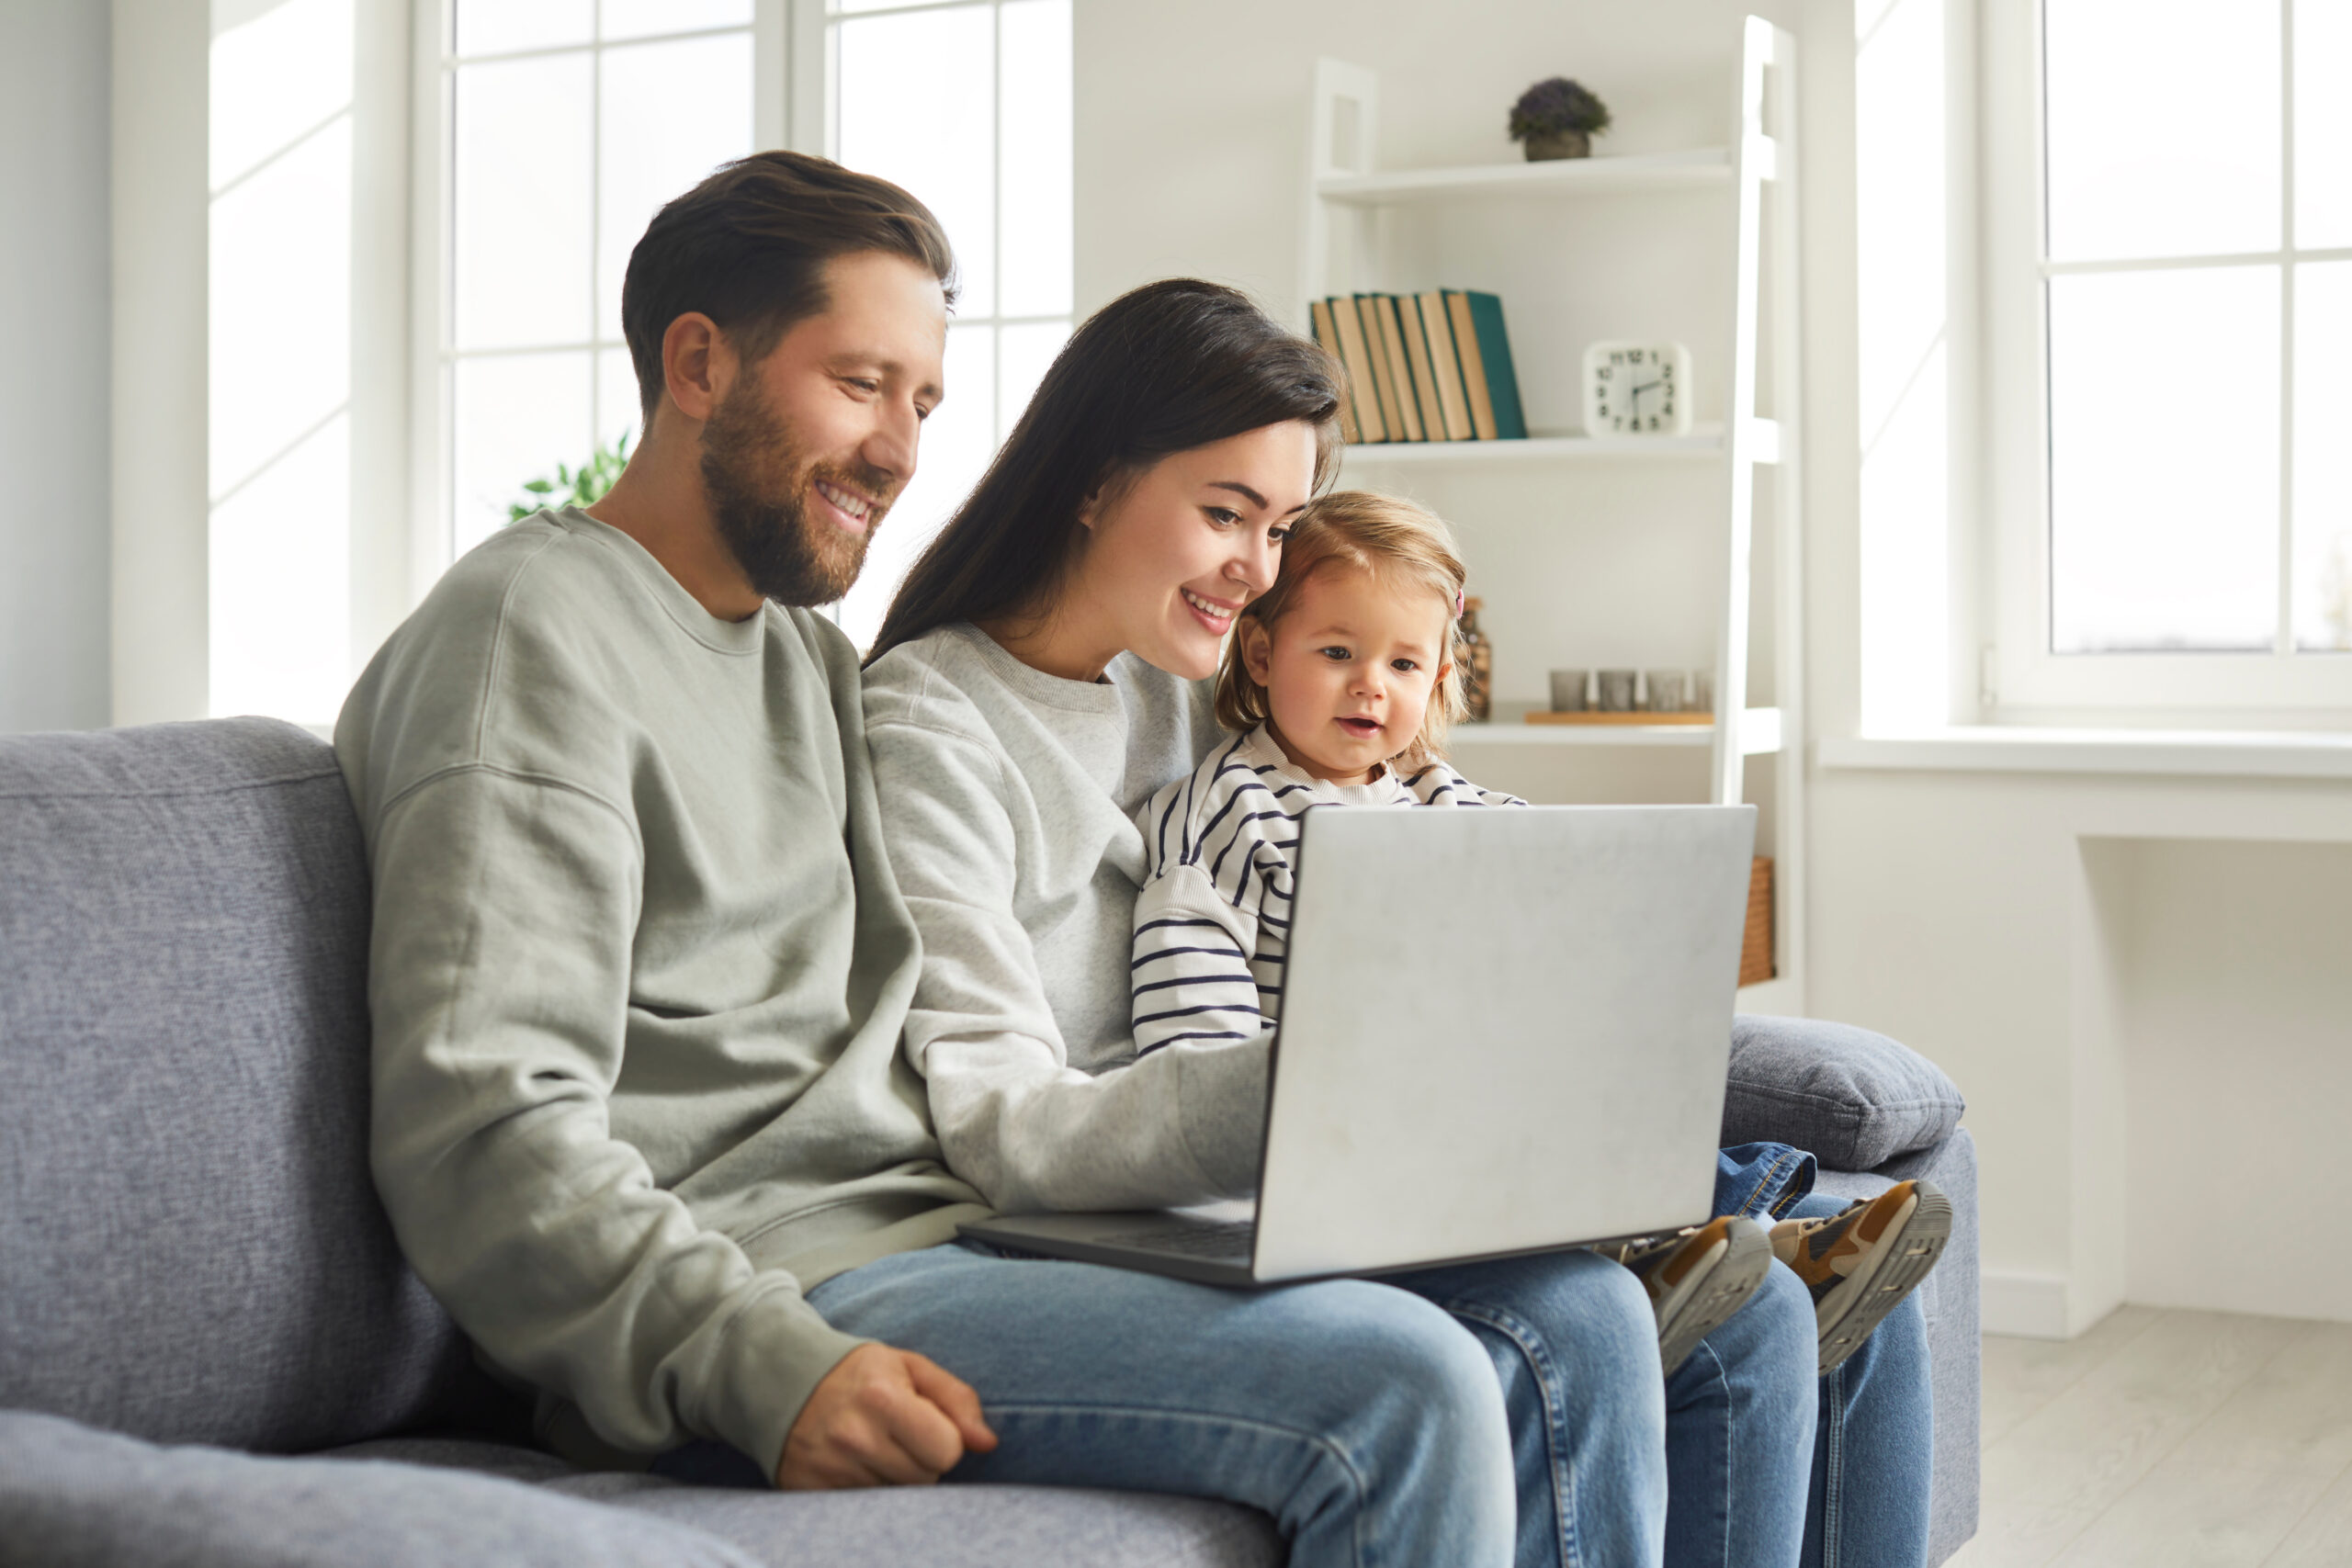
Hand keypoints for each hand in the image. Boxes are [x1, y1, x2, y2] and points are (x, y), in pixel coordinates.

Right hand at [774, 1343, 998, 1489]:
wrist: (783, 1380)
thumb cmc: (861, 1374)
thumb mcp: (910, 1367)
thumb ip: (956, 1399)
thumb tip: (988, 1443)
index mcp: (882, 1398)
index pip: (947, 1450)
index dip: (946, 1439)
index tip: (929, 1424)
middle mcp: (854, 1437)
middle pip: (925, 1479)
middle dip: (922, 1460)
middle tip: (898, 1434)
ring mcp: (830, 1469)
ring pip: (899, 1500)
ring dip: (896, 1479)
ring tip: (876, 1447)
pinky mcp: (811, 1492)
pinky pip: (866, 1511)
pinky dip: (870, 1493)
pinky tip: (857, 1466)